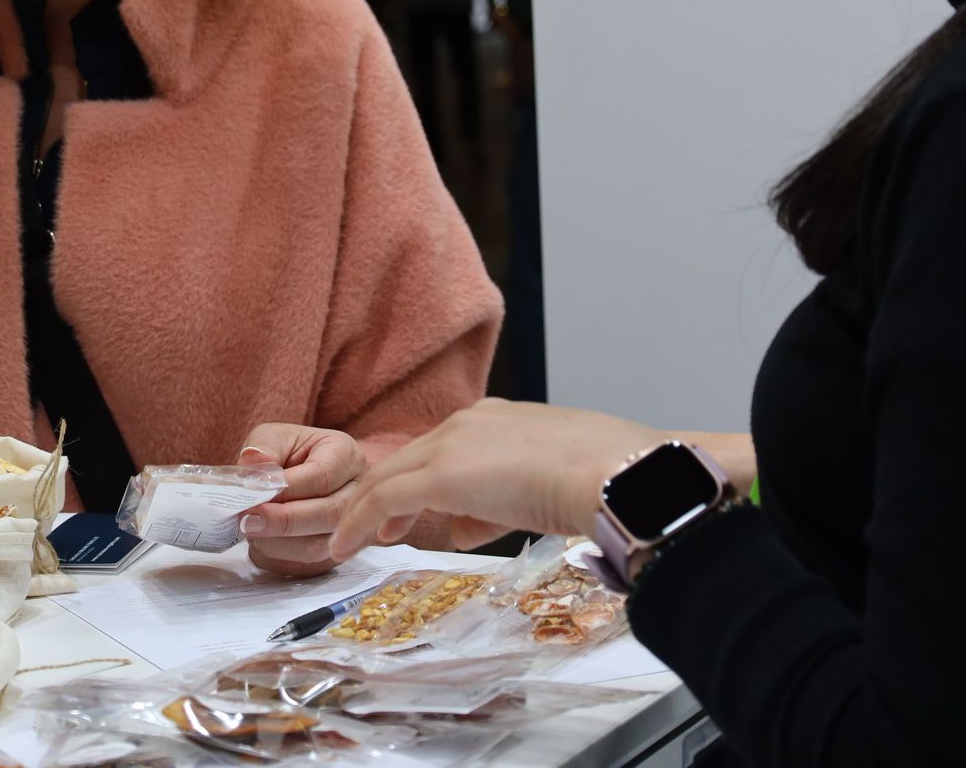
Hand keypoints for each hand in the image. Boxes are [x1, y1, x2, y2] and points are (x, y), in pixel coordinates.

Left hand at [236, 424, 366, 576]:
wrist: (296, 474)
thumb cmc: (287, 453)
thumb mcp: (273, 437)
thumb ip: (263, 448)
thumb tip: (252, 462)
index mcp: (346, 454)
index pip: (322, 475)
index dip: (287, 489)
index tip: (254, 494)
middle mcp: (358, 492)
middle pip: (330, 515)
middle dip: (284, 521)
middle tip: (248, 520)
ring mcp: (351, 527)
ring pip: (322, 546)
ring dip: (280, 545)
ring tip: (251, 531)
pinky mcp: (336, 553)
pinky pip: (310, 566)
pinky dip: (280, 559)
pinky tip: (261, 544)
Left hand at [330, 400, 672, 560]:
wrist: (617, 476)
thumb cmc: (602, 482)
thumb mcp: (545, 489)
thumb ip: (500, 506)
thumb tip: (465, 530)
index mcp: (498, 418)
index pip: (445, 449)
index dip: (420, 482)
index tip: (409, 510)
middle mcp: (469, 422)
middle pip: (408, 461)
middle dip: (382, 496)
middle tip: (368, 527)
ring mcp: (453, 445)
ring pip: (390, 478)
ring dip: (367, 511)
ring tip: (350, 540)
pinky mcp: (441, 474)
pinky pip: (384, 500)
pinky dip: (359, 523)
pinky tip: (347, 546)